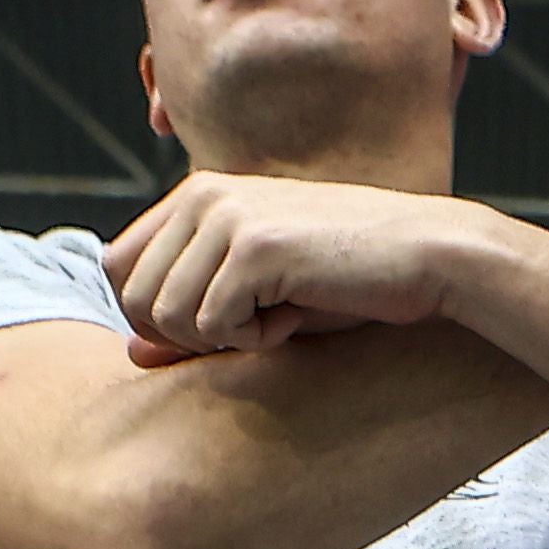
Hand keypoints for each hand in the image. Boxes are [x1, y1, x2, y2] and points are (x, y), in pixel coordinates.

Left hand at [100, 173, 454, 363]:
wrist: (430, 257)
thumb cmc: (351, 282)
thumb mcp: (259, 301)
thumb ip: (192, 322)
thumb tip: (132, 353)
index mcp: (198, 195)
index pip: (119, 265)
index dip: (153, 314)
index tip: (219, 323)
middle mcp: (202, 195)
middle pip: (130, 294)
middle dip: (183, 333)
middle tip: (252, 324)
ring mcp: (226, 217)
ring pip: (164, 315)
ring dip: (221, 338)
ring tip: (278, 316)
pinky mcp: (254, 247)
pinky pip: (212, 326)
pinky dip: (255, 339)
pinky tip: (297, 314)